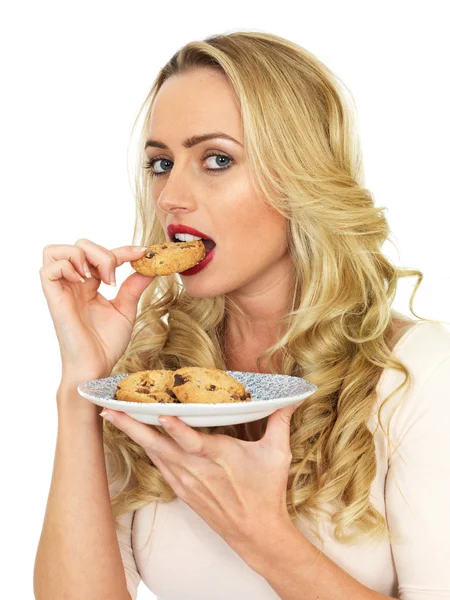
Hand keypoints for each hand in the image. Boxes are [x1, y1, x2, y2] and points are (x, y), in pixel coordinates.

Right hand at [39, 238, 153, 386]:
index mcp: (89, 285)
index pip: (101, 255)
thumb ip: (134, 286)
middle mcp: (73, 284)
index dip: (123, 250)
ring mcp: (61, 290)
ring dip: (83, 256)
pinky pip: (48, 268)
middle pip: (78, 245)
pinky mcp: (53, 298)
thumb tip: (150, 266)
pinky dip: (68, 266)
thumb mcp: (125, 309)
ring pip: (57, 250)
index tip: (144, 254)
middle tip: (113, 279)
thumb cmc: (106, 344)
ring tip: (98, 278)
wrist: (96, 366)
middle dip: (102, 253)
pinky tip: (84, 282)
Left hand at [100, 402, 301, 556]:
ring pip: (155, 455)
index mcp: (220, 457)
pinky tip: (136, 438)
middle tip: (109, 411)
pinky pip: (160, 466)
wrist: (257, 533)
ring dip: (133, 436)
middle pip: (159, 446)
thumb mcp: (277, 454)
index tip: (160, 415)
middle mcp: (197, 469)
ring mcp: (187, 482)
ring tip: (114, 418)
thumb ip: (279, 421)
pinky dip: (147, 450)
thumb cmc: (266, 492)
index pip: (193, 441)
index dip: (176, 428)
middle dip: (132, 428)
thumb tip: (291, 397)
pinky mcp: (183, 491)